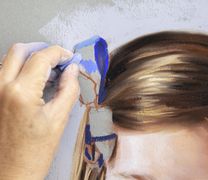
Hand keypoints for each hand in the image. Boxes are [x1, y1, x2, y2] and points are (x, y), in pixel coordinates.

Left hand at [0, 43, 79, 178]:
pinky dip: (20, 68)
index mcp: (21, 92)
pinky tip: (34, 80)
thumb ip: (69, 89)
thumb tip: (73, 70)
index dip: (59, 53)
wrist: (11, 172)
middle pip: (20, 50)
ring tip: (49, 71)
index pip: (41, 57)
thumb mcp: (59, 119)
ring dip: (30, 58)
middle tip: (58, 60)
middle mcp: (0, 87)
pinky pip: (4, 71)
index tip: (69, 57)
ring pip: (9, 59)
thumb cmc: (35, 152)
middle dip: (42, 50)